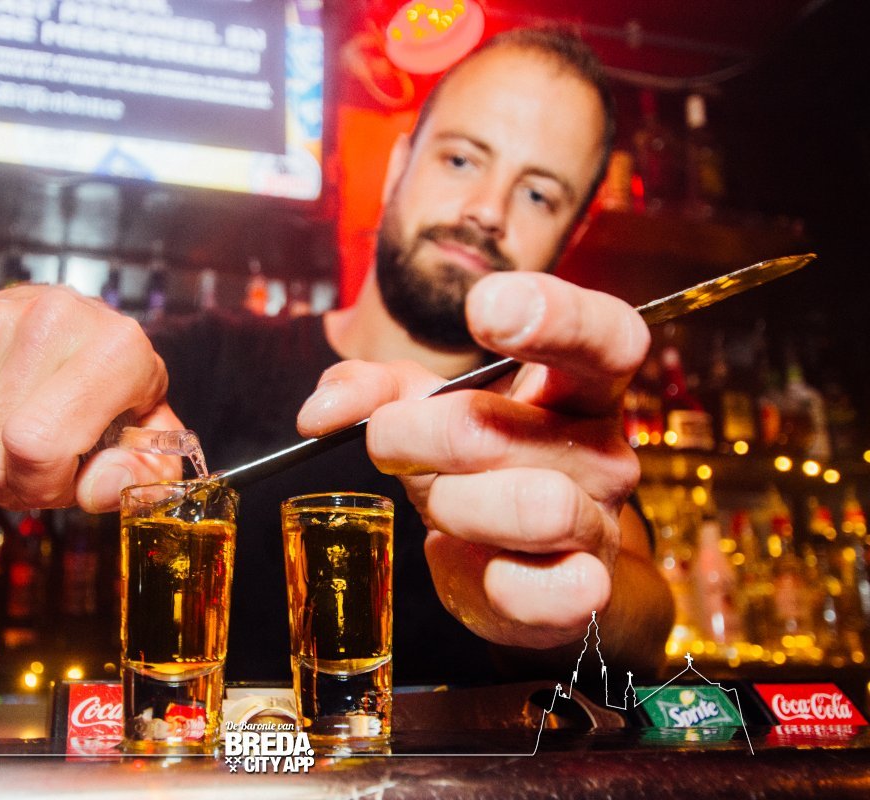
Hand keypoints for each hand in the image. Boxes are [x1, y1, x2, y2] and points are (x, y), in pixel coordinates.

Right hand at [0, 284, 182, 510]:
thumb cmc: (117, 398)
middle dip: (7, 484)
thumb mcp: (148, 443)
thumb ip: (139, 479)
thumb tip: (95, 490)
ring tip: (11, 446)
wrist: (83, 337)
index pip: (37, 446)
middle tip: (36, 467)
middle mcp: (53, 319)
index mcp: (117, 349)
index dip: (43, 485)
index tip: (64, 476)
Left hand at [297, 272, 648, 649]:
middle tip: (390, 441)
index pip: (607, 335)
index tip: (483, 310)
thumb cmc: (473, 466)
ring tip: (442, 503)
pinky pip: (534, 587)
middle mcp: (605, 450)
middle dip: (413, 434)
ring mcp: (598, 524)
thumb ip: (371, 388)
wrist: (512, 564)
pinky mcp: (580, 594)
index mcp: (578, 387)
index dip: (555, 316)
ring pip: (527, 506)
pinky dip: (482, 572)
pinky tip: (473, 559)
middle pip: (494, 426)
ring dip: (449, 502)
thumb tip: (320, 413)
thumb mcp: (421, 408)